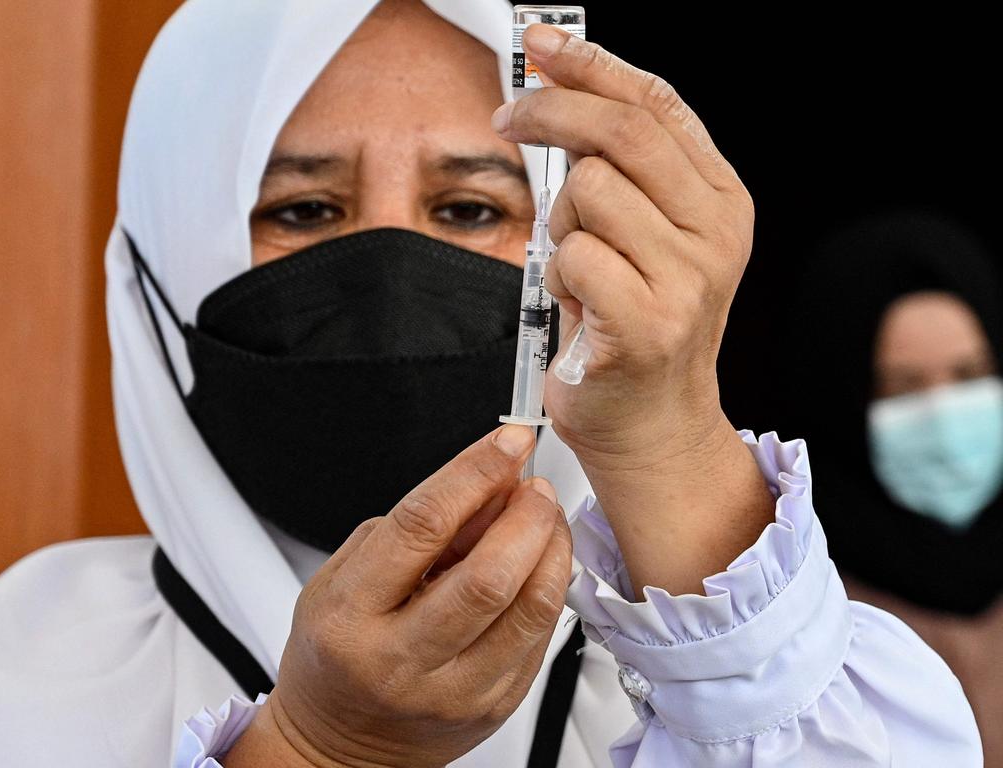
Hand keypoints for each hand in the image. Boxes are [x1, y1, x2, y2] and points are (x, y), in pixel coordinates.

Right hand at [224, 425, 571, 767]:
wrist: (341, 748)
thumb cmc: (337, 655)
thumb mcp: (344, 576)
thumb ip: (413, 529)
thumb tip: (488, 486)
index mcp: (352, 616)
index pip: (421, 526)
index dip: (474, 472)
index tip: (508, 441)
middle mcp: (401, 660)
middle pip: (488, 576)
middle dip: (526, 514)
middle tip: (533, 487)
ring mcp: (453, 692)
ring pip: (529, 609)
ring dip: (551, 547)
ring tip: (544, 518)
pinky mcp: (493, 708)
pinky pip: (541, 638)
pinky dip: (549, 586)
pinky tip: (539, 563)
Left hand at [493, 25, 753, 470]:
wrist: (650, 423)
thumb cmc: (635, 325)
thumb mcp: (645, 235)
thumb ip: (621, 170)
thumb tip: (562, 91)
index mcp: (719, 199)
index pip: (657, 104)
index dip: (594, 63)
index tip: (543, 44)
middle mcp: (715, 231)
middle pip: (619, 132)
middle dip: (550, 114)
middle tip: (510, 119)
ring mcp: (688, 278)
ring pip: (587, 192)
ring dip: (560, 227)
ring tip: (579, 269)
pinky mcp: (648, 322)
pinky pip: (572, 255)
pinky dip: (558, 276)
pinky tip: (578, 306)